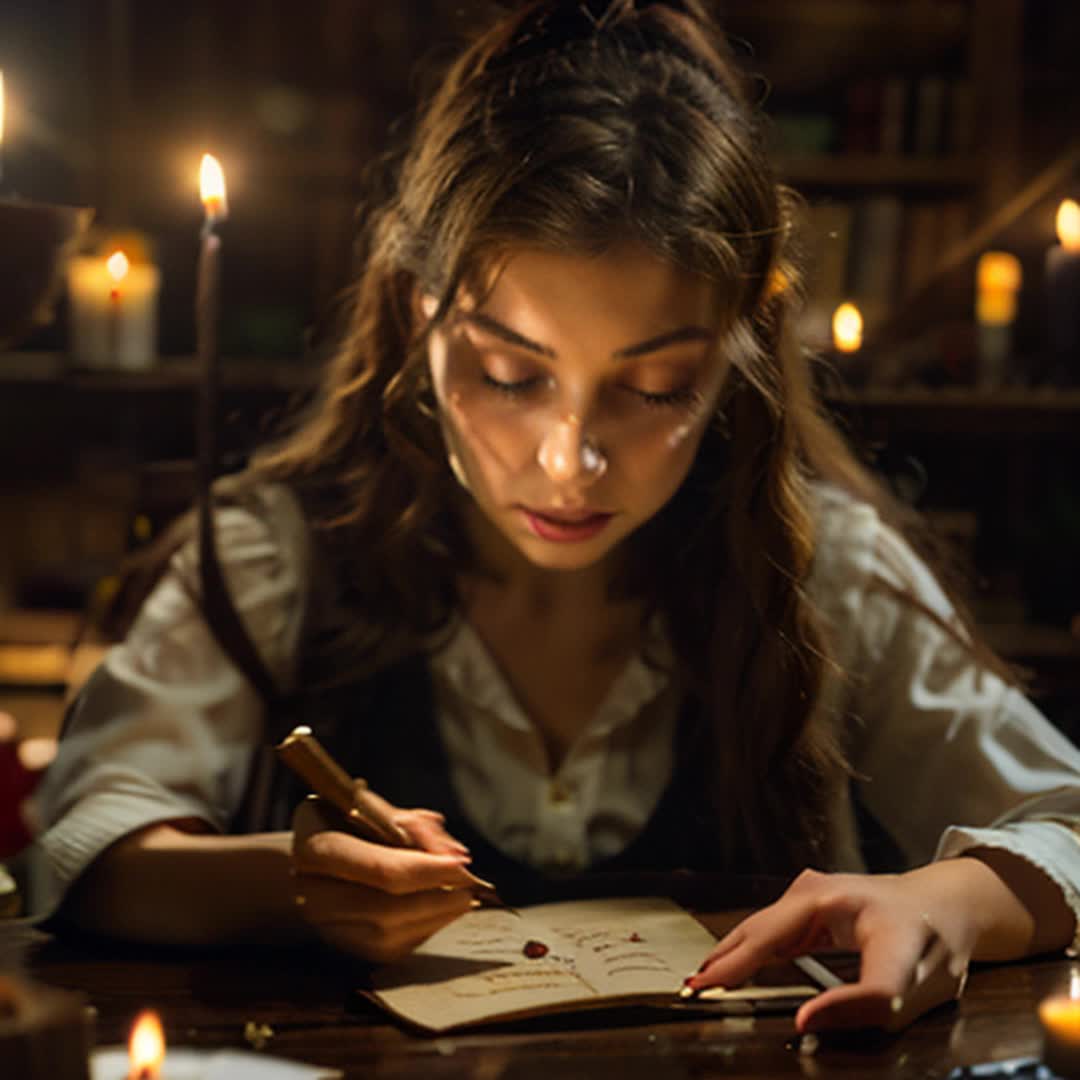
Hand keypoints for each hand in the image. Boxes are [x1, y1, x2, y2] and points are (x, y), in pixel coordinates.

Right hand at [291, 795, 481, 962]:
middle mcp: (314, 896)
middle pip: (386, 909)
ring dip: (437, 914)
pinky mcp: (347, 950)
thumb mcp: (369, 805)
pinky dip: (426, 928)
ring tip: (462, 892)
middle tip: (469, 879)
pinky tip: (442, 908)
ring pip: (392, 934)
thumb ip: (408, 822)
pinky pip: (395, 947)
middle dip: (436, 894)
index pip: (378, 868)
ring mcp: (327, 929)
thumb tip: (451, 850)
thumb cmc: (343, 823)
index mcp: (316, 848)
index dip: (426, 868)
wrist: (308, 860)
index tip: (460, 861)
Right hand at [689, 868, 974, 1032]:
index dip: (761, 976)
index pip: (775, 941)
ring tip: (705, 979)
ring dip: (733, 955)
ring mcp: (810, 894)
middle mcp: (816, 892)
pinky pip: (771, 931)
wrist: (944, 904)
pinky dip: (750, 950)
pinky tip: (732, 966)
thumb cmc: (931, 939)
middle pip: (762, 930)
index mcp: (836, 903)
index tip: (744, 1002)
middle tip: (694, 988)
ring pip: (761, 928)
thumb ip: (861, 1005)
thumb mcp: (913, 983)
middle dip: (727, 960)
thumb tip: (804, 1021)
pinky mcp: (808, 904)